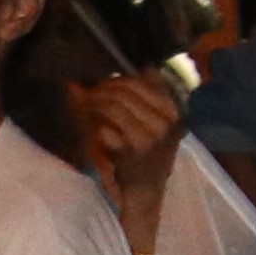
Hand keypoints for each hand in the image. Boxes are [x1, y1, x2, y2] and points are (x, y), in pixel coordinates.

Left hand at [78, 74, 187, 254]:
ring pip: (112, 107)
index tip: (101, 85)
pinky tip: (90, 126)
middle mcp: (163, 123)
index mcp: (172, 112)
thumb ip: (156, 94)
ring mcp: (147, 138)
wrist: (147, 188)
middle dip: (99, 90)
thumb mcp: (161, 122)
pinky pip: (105, 128)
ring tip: (83, 105)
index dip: (116, 80)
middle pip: (123, 93)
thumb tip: (147, 66)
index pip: (141, 83)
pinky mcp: (129, 151)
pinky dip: (94, 124)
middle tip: (85, 94)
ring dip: (92, 103)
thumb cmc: (151, 153)